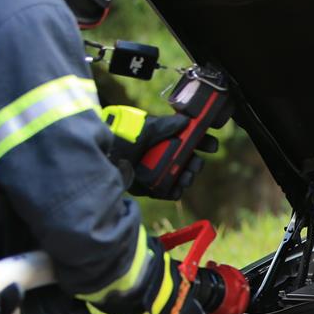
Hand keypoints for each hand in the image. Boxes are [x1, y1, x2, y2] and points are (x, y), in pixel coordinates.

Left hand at [102, 105, 217, 199]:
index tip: (212, 146)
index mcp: (164, 138)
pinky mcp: (149, 186)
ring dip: (187, 177)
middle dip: (195, 163)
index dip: (202, 142)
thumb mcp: (145, 129)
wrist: (101, 156)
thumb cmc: (122, 138)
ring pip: (180, 176)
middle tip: (196, 164)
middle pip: (188, 160)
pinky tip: (177, 190)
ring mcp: (157, 171)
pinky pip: (167, 191)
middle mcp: (162, 154)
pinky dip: (174, 192)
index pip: (190, 140)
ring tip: (186, 177)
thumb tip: (186, 122)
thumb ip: (166, 126)